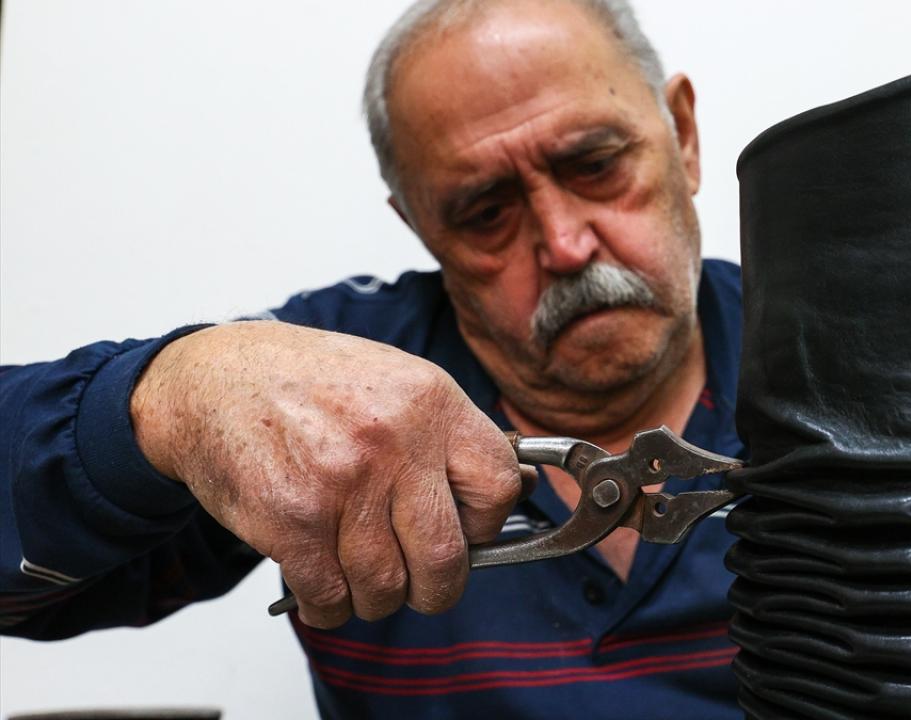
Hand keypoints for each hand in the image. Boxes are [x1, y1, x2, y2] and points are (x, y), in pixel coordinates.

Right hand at [130, 321, 522, 627]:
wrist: (212, 381)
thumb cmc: (310, 384)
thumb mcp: (399, 383)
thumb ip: (452, 435)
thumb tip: (521, 486)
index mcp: (431, 403)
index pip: (498, 487)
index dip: (487, 523)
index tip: (466, 529)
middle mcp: (393, 444)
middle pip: (447, 557)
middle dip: (437, 587)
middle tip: (421, 581)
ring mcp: (342, 485)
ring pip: (387, 589)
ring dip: (377, 598)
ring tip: (360, 575)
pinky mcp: (292, 523)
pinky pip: (330, 598)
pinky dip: (329, 606)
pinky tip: (322, 585)